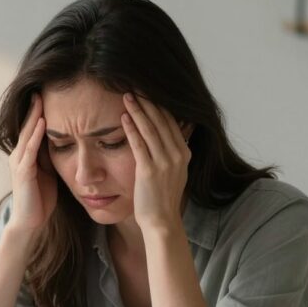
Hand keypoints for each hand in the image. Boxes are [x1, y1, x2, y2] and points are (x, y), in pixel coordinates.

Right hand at [6, 93, 57, 236]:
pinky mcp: (24, 173)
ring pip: (27, 134)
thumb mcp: (49, 172)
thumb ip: (52, 157)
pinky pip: (30, 151)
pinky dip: (35, 136)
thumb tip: (66, 141)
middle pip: (28, 126)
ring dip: (34, 116)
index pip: (33, 127)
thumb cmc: (41, 199)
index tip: (48, 92)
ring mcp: (20, 163)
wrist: (30, 222)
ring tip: (41, 99)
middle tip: (42, 86)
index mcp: (27, 155)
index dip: (39, 111)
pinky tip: (42, 124)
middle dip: (35, 107)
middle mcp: (20, 155)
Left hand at [121, 93, 192, 233]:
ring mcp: (165, 162)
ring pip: (150, 129)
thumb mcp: (174, 171)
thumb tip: (174, 132)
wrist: (161, 221)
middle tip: (135, 85)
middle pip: (162, 120)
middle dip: (148, 101)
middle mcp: (177, 155)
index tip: (147, 90)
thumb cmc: (162, 197)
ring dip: (138, 110)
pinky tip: (123, 118)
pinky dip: (131, 129)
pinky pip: (139, 145)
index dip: (159, 104)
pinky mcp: (149, 171)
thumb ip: (172, 151)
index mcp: (184, 153)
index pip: (171, 121)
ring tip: (127, 95)